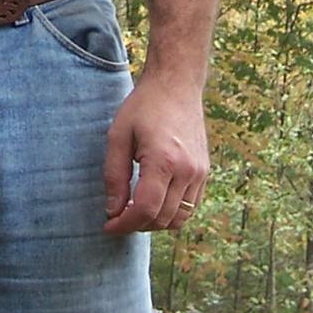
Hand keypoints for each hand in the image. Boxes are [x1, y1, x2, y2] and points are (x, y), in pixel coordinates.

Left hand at [102, 69, 208, 234]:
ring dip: (155, 222)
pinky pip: (190, 206)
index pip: (146, 209)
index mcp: (164, 161)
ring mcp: (200, 173)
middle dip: (137, 225)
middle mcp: (188, 171)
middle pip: (162, 218)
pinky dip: (171, 212)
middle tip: (116, 217)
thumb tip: (113, 210)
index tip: (108, 226)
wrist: (176, 86)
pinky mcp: (205, 172)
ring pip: (179, 218)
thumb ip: (114, 175)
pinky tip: (152, 201)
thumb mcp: (118, 136)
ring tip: (133, 210)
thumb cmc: (143, 106)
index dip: (125, 224)